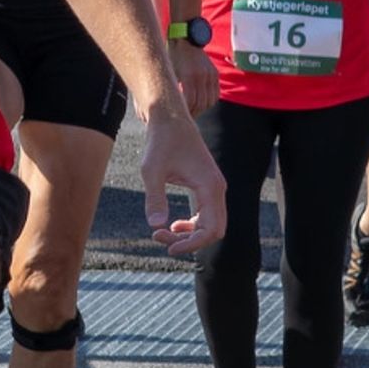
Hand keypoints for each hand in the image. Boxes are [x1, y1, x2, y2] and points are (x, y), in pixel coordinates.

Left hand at [137, 106, 226, 258]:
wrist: (170, 119)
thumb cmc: (161, 142)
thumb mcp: (152, 170)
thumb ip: (155, 198)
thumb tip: (156, 226)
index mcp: (210, 187)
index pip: (211, 229)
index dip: (191, 244)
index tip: (168, 248)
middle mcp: (217, 189)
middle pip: (213, 230)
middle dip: (188, 241)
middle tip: (158, 237)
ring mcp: (214, 188)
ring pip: (210, 224)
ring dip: (188, 235)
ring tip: (161, 233)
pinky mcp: (207, 186)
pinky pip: (206, 215)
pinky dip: (192, 225)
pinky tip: (173, 224)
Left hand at [166, 40, 218, 117]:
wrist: (185, 40)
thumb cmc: (171, 57)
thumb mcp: (168, 72)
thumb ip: (171, 90)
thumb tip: (166, 109)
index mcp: (189, 75)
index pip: (191, 102)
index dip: (186, 112)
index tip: (178, 117)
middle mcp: (202, 75)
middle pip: (201, 103)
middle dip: (193, 113)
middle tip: (184, 118)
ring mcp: (211, 74)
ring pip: (209, 101)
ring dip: (201, 109)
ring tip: (192, 112)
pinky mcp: (215, 74)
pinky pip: (215, 95)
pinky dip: (208, 102)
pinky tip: (200, 104)